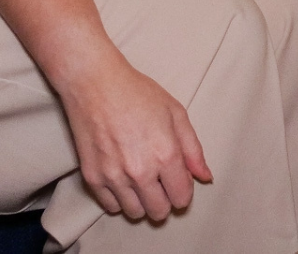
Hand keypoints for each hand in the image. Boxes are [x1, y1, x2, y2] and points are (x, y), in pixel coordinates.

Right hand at [58, 55, 212, 220]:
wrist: (94, 84)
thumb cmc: (137, 93)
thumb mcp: (175, 113)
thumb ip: (193, 149)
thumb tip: (205, 177)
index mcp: (165, 155)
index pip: (181, 198)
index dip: (183, 192)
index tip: (177, 181)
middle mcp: (140, 171)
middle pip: (159, 211)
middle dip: (164, 201)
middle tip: (160, 183)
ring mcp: (114, 177)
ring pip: (135, 213)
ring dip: (142, 202)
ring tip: (140, 181)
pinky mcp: (92, 178)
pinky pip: (110, 207)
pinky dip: (118, 199)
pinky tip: (122, 180)